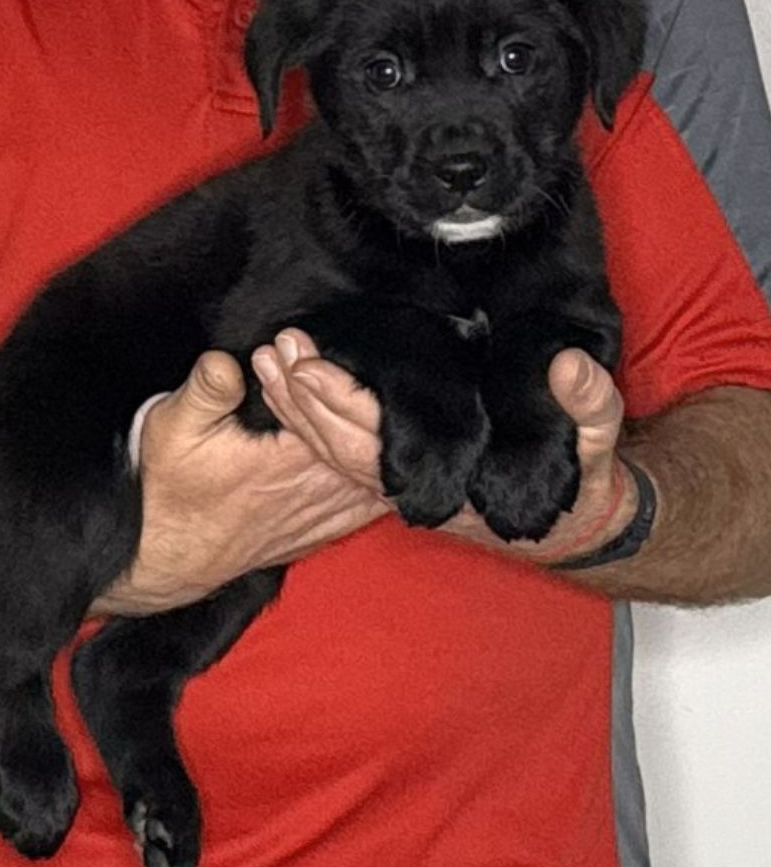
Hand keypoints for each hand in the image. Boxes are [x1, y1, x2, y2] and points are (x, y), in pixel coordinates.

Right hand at [92, 350, 387, 616]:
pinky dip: (376, 479)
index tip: (299, 347)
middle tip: (320, 370)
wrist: (164, 554)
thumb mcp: (174, 426)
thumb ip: (207, 389)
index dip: (327, 375)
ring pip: (376, 475)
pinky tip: (375, 458)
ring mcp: (325, 516)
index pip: (337, 412)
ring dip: (369, 439)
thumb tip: (227, 360)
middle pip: (367, 442)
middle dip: (350, 400)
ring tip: (354, 404)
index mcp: (290, 462)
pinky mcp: (322, 532)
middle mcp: (317, 492)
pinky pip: (370, 506)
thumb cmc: (169, 488)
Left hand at [253, 332, 638, 561]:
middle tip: (276, 349)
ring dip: (296, 410)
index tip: (309, 368)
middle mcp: (417, 484)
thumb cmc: (580, 470)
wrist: (570, 516)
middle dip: (303, 401)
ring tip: (268, 360)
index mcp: (453, 478)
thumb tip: (569, 367)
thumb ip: (588, 402)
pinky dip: (310, 421)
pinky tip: (290, 388)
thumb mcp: (598, 434)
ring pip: (333, 453)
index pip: (381, 441)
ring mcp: (402, 481)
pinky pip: (341, 449)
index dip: (342, 404)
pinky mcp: (397, 470)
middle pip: (340, 447)